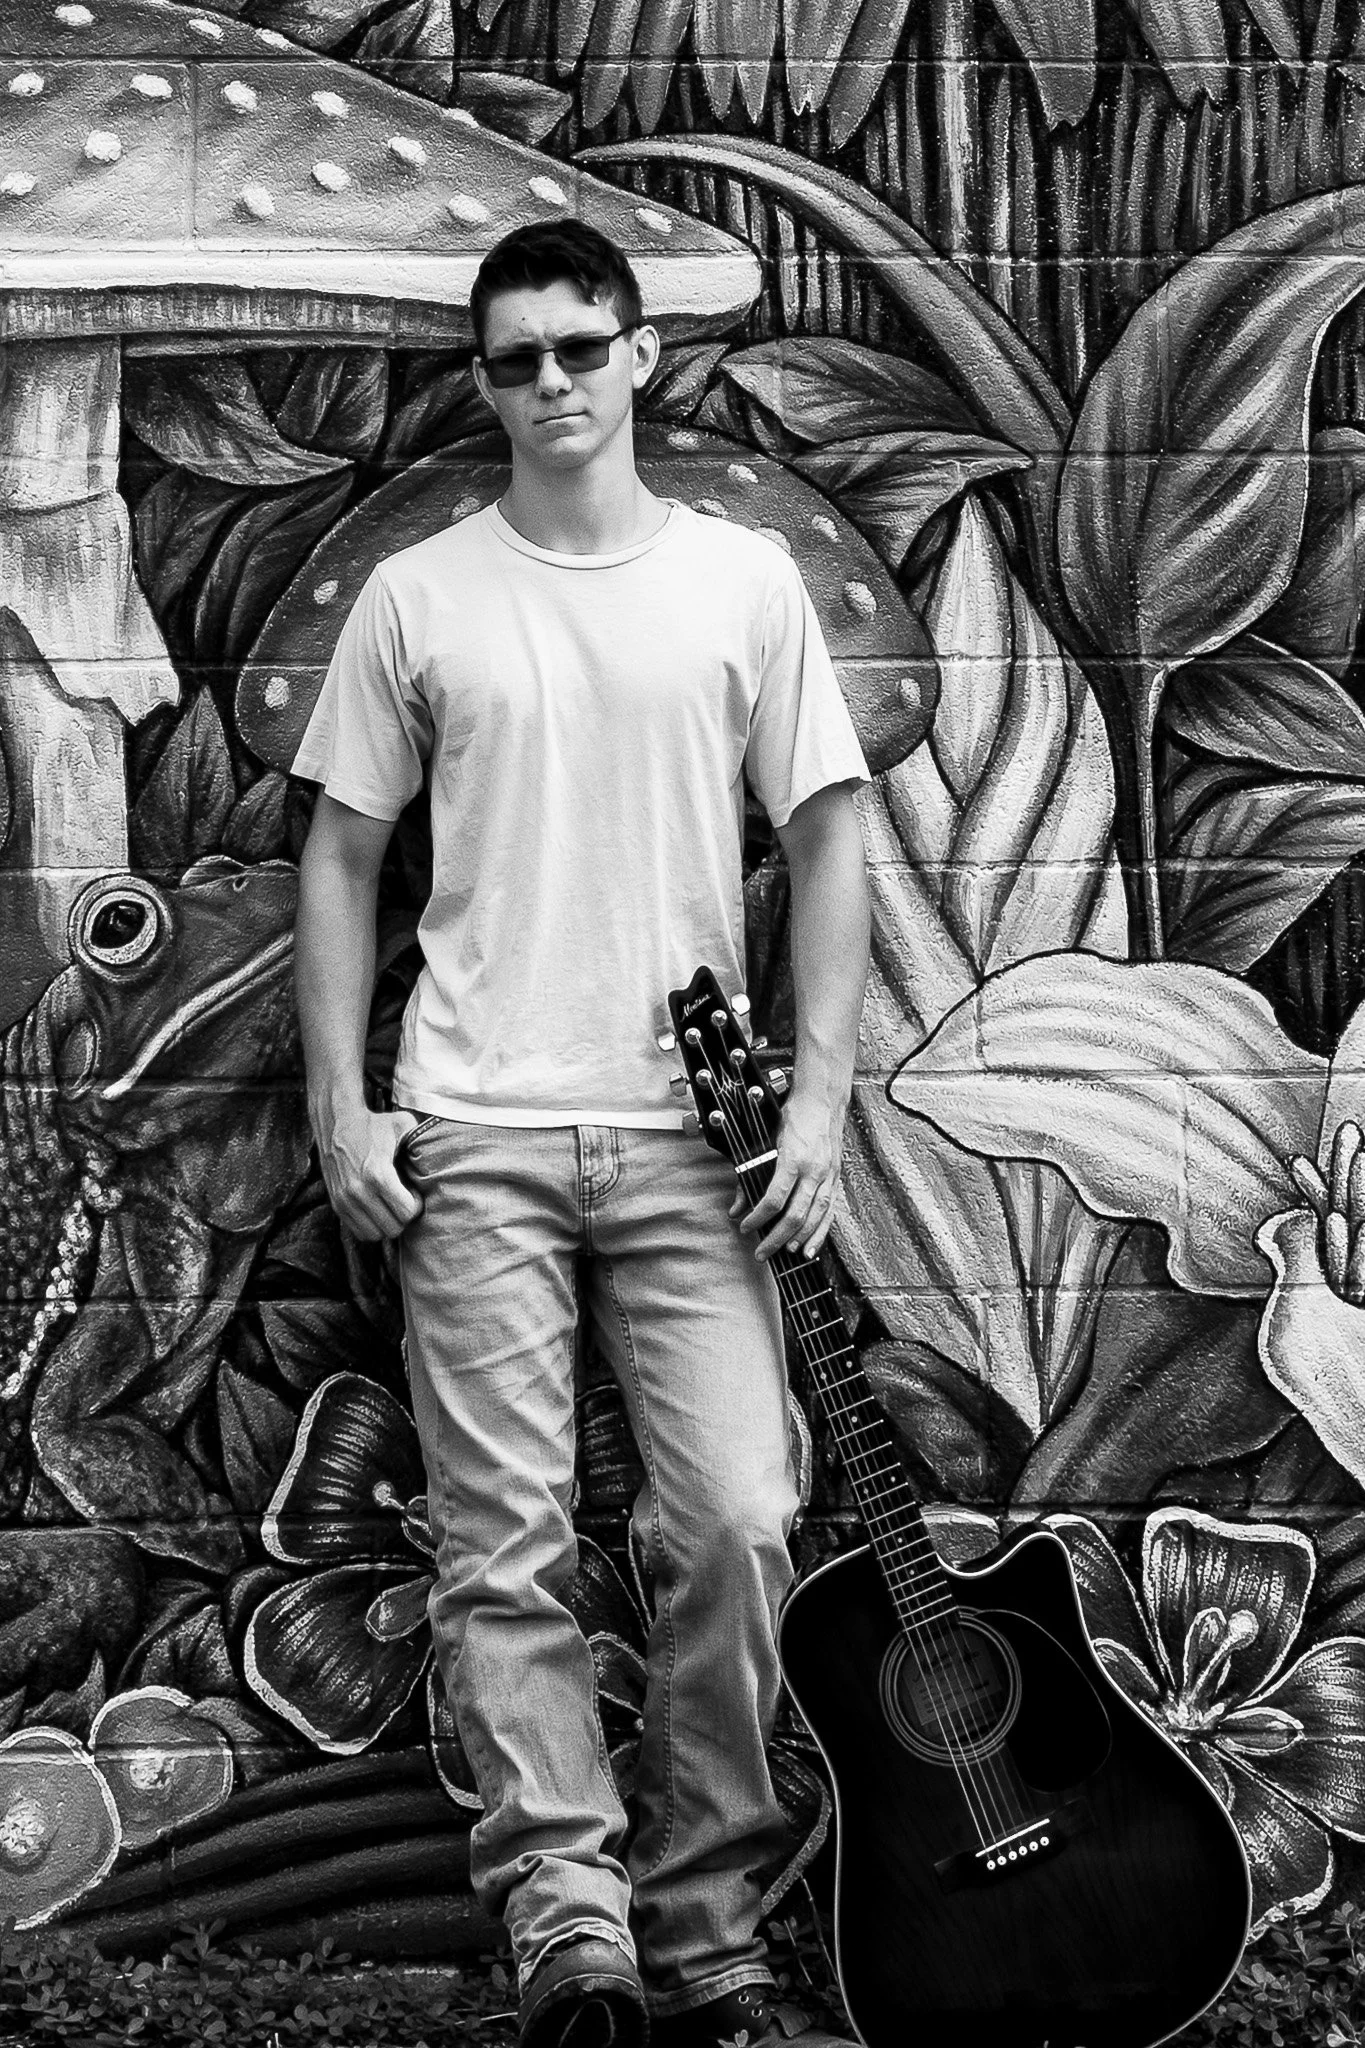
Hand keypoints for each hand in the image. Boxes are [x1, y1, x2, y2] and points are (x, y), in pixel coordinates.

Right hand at [315, 1105, 422, 1241]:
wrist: (336, 1123)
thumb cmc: (373, 1125)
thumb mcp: (402, 1124)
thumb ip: (422, 1135)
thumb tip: (440, 1146)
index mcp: (378, 1174)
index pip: (406, 1212)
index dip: (416, 1206)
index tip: (413, 1193)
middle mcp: (358, 1191)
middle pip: (392, 1228)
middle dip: (403, 1217)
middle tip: (403, 1200)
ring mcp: (344, 1200)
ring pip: (374, 1234)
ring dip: (386, 1224)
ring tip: (389, 1206)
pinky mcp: (336, 1204)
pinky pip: (358, 1232)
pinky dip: (370, 1226)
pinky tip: (376, 1209)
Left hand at [735, 1084, 843, 1262]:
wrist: (823, 1101)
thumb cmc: (793, 1118)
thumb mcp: (766, 1141)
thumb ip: (750, 1175)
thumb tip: (736, 1207)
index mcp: (793, 1159)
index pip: (775, 1198)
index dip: (758, 1217)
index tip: (746, 1227)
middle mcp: (814, 1170)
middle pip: (796, 1214)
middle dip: (776, 1237)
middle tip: (762, 1252)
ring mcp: (828, 1176)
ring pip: (816, 1217)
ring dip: (800, 1239)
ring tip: (785, 1253)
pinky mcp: (836, 1179)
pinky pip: (830, 1212)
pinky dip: (821, 1232)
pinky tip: (811, 1248)